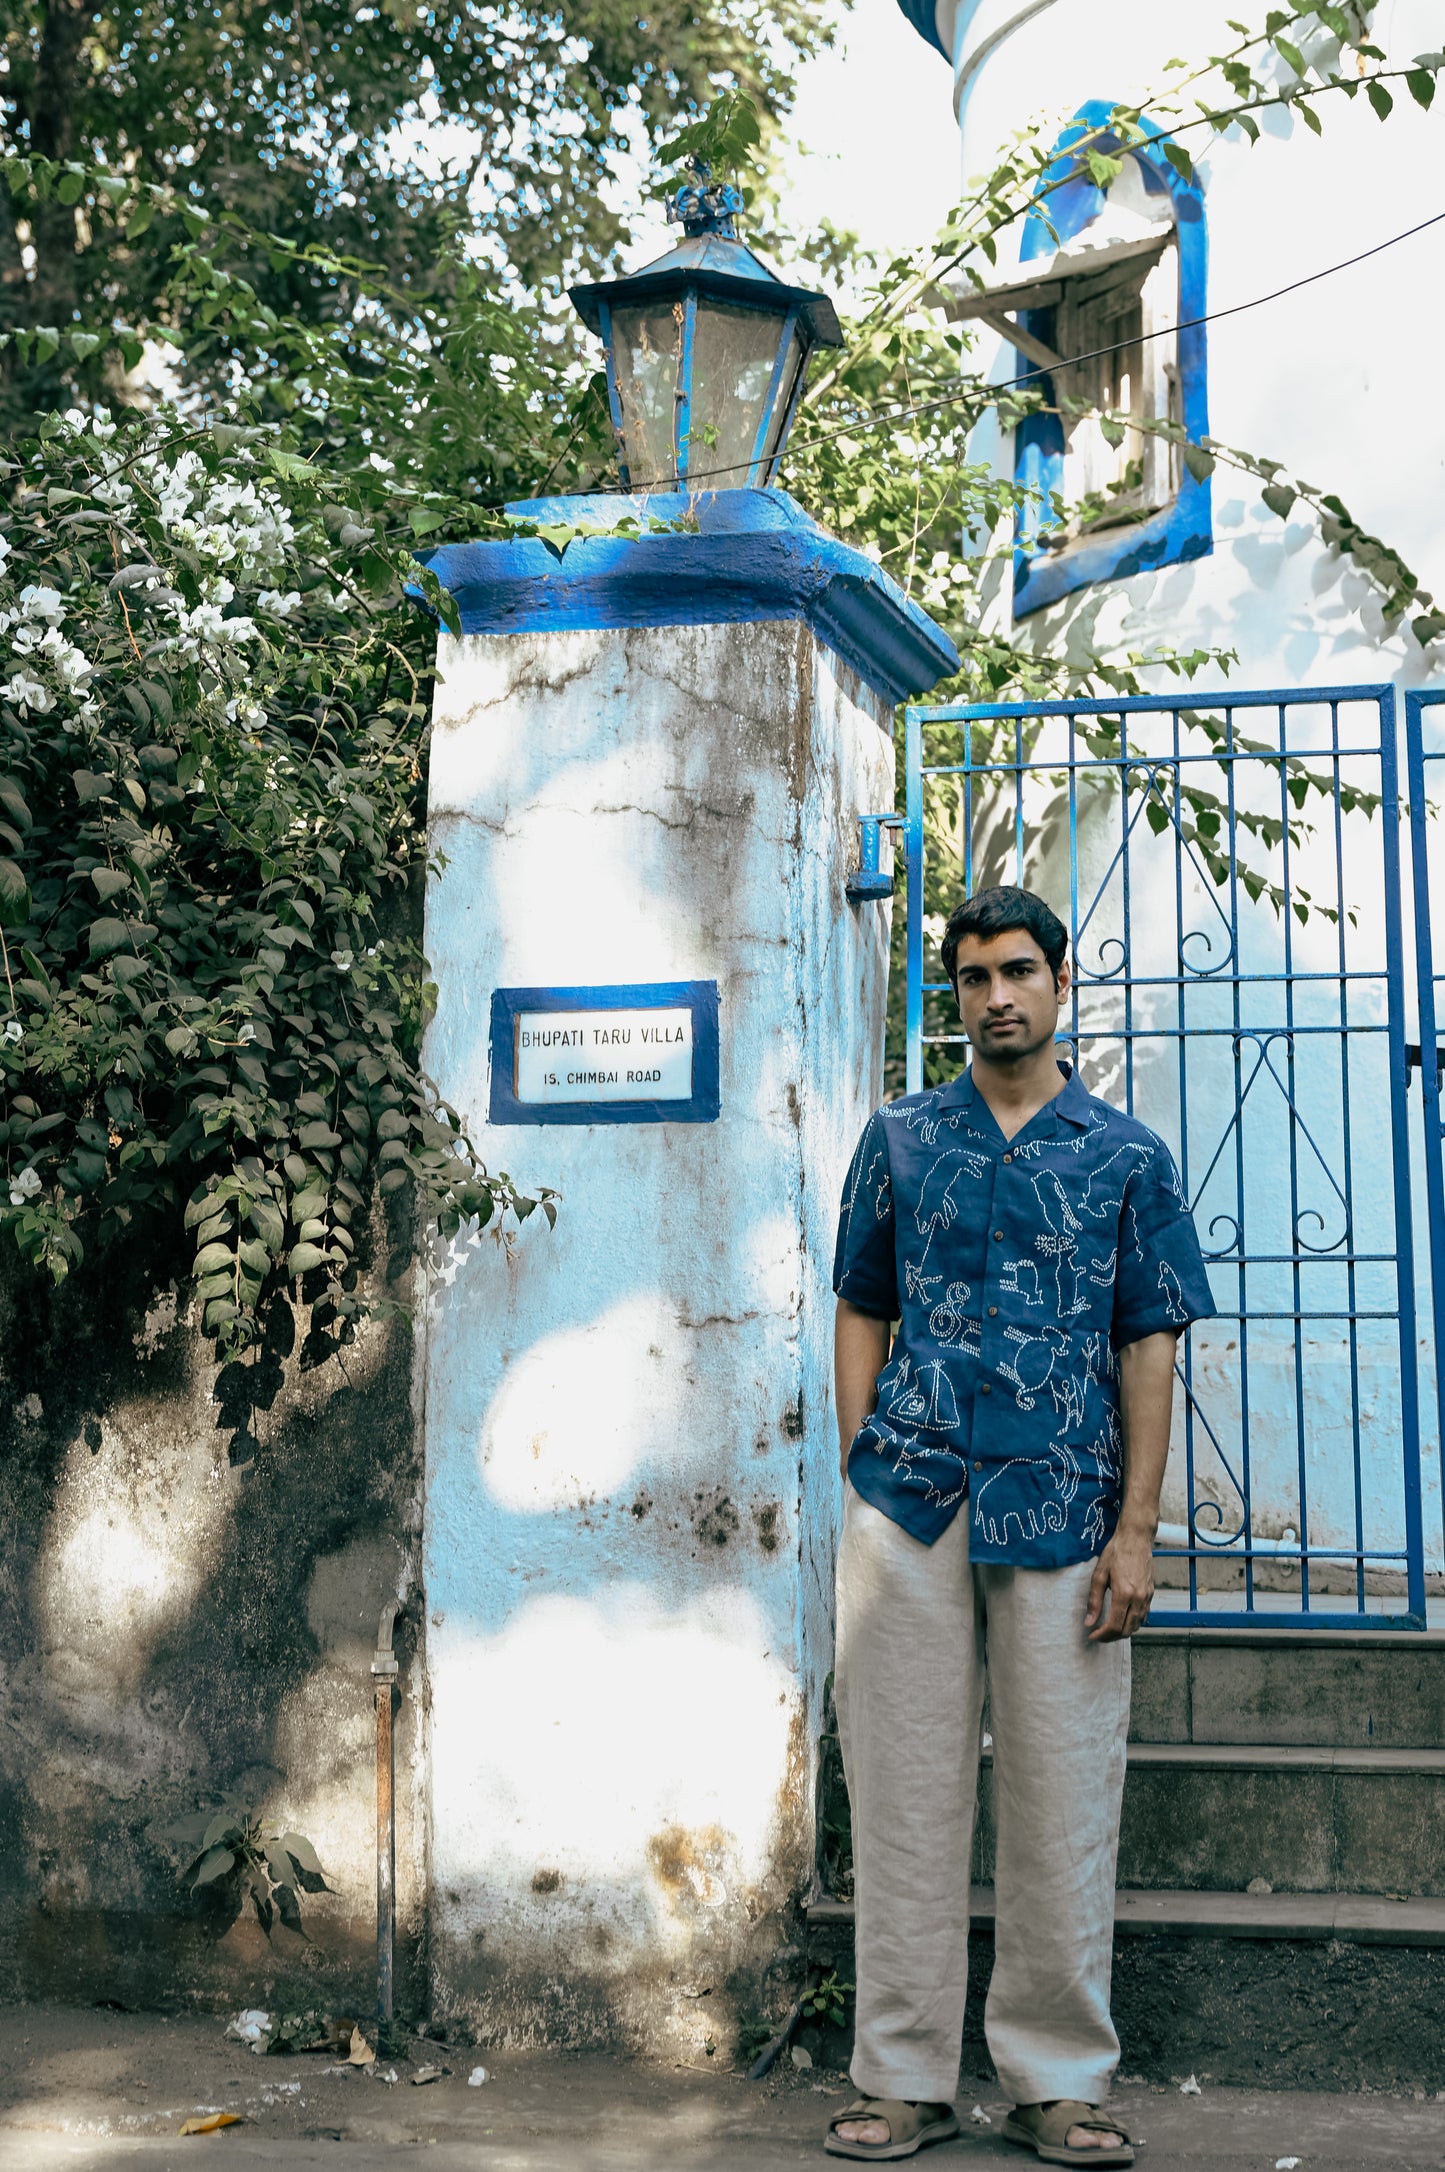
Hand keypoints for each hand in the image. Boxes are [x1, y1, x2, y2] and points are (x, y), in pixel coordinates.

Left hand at [1085, 1519, 1154, 1641]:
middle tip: (1098, 1635)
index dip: (1102, 1635)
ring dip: (1122, 1632)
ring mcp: (1147, 1597)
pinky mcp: (1151, 1594)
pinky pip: (1143, 1616)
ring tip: (1108, 1629)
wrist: (1136, 1539)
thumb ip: (1094, 1600)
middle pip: (1126, 1630)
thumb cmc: (1116, 1553)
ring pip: (1136, 1626)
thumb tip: (1089, 1622)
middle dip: (1111, 1637)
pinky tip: (1121, 1619)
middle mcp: (1139, 1598)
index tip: (1092, 1635)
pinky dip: (1132, 1623)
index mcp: (1124, 1593)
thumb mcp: (1099, 1574)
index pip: (1114, 1625)